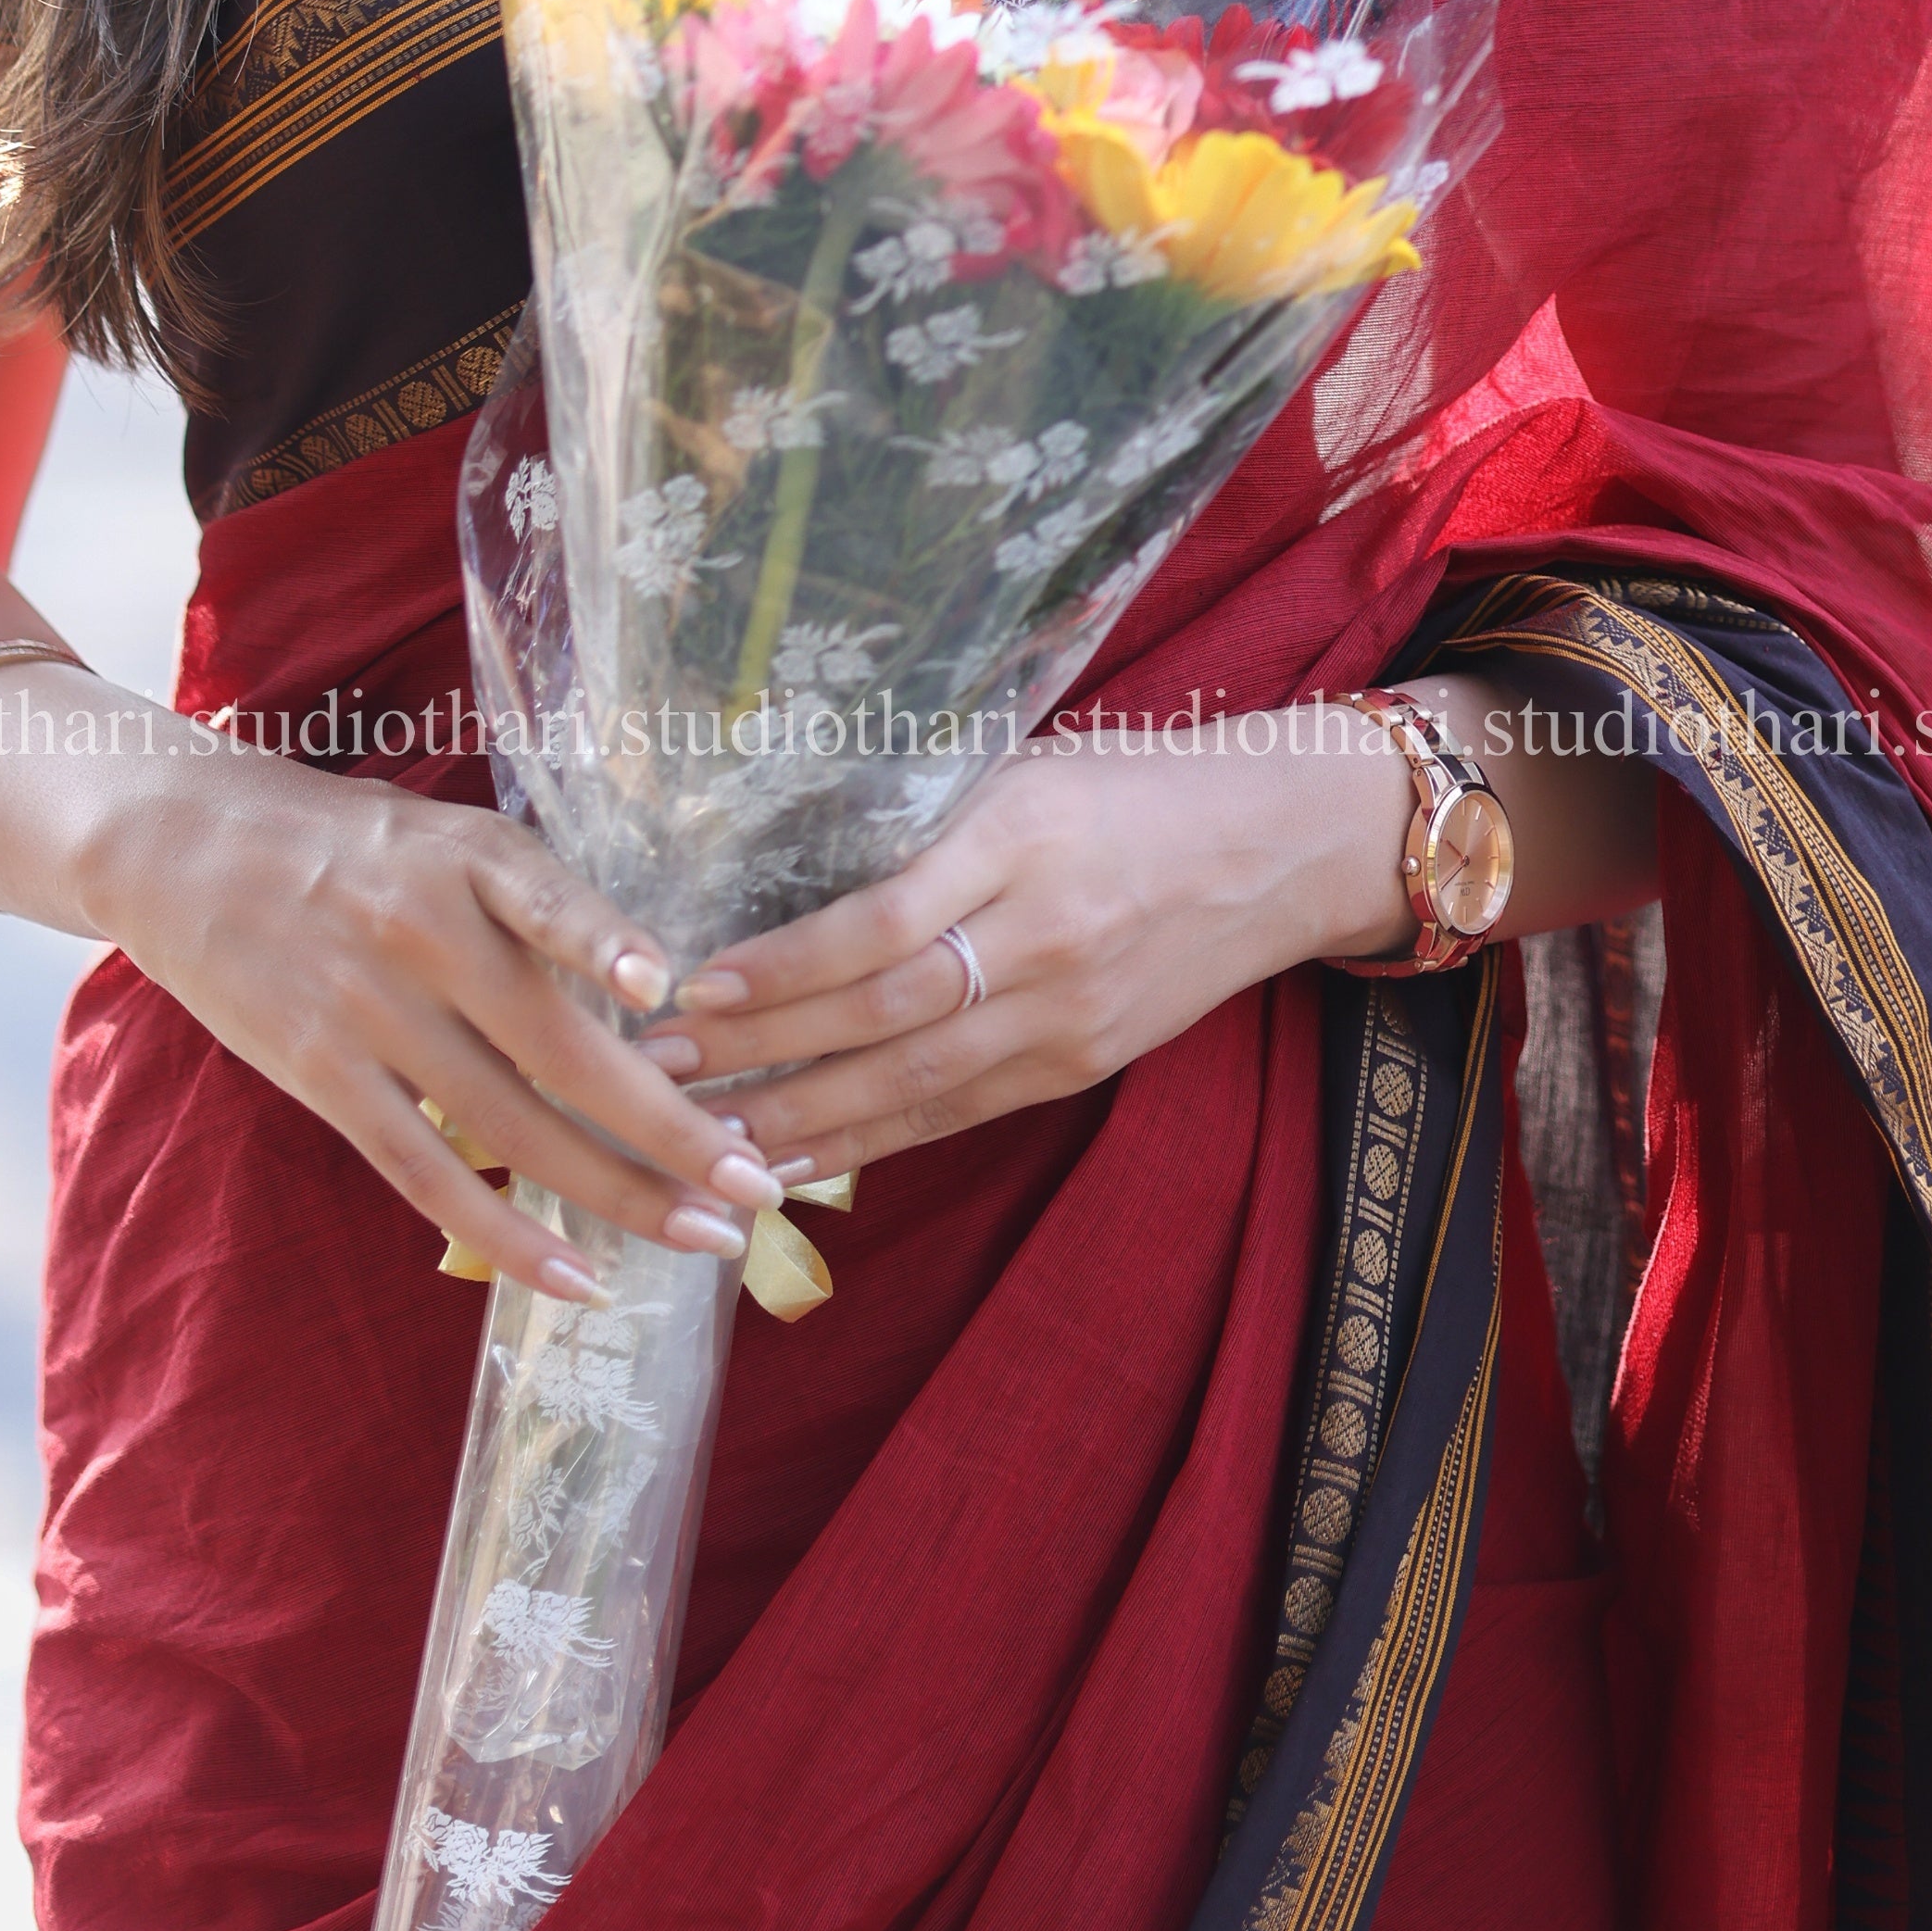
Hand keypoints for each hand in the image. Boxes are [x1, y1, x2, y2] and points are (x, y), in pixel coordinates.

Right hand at [70, 739, 791, 1305]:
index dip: (604, 943)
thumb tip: (650, 988)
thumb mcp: (443, 832)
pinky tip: (576, 1272)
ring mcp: (369, 1012)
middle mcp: (420, 931)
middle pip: (559, 1048)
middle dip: (670, 1126)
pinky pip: (429, 1174)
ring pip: (511, 1127)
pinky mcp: (325, 1076)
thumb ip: (530, 900)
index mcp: (462, 854)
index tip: (676, 989)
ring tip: (705, 1240)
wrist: (184, 846)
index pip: (543, 898)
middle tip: (760, 1182)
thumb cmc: (344, 840)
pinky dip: (506, 1232)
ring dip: (616, 1193)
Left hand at [633, 725, 1411, 1184]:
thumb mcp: (1023, 765)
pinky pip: (959, 1112)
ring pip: (916, 1082)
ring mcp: (1070, 1012)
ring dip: (800, 1119)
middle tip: (656, 1069)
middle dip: (762, 1050)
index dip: (785, 965)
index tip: (693, 982)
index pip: (884, 919)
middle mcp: (1046, 933)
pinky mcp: (1082, 1064)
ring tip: (700, 1139)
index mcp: (1023, 834)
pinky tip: (797, 1164)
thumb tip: (778, 848)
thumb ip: (925, 817)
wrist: (1275, 844)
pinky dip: (872, 1142)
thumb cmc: (1127, 782)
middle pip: (885, 1012)